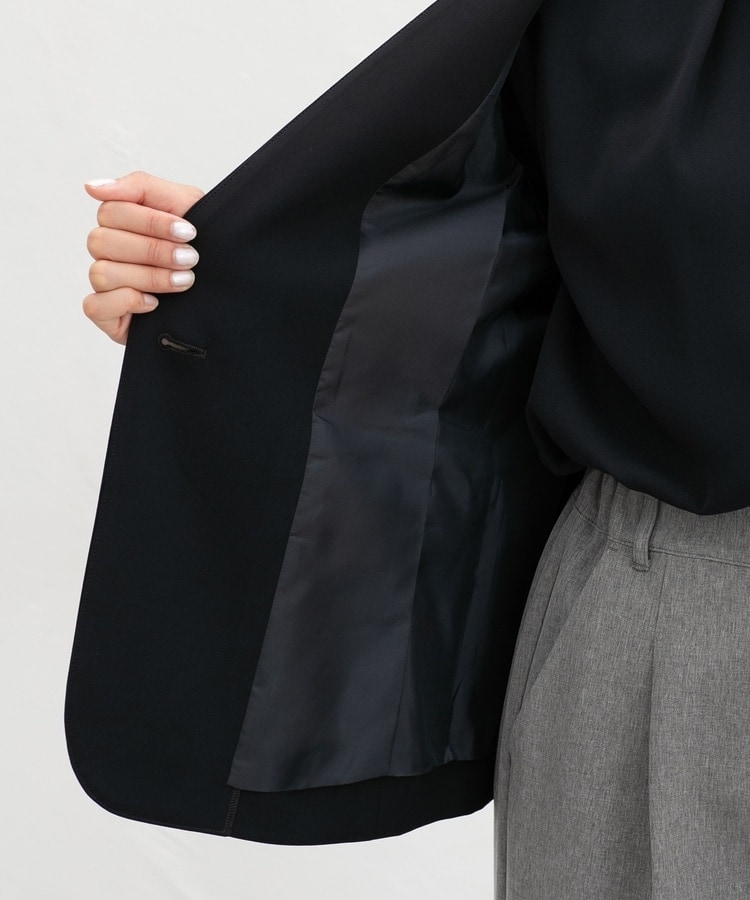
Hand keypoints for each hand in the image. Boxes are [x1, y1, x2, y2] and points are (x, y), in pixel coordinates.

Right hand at [83, 171, 204, 343]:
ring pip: (101, 273)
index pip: (112, 211)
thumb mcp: (185, 205)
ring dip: (148, 277)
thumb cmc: (203, 245)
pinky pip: (94, 306)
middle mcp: (108, 252)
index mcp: (120, 222)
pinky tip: (154, 303)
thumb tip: (92, 187)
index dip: (150, 222)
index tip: (189, 232)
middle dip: (153, 250)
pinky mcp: (107, 315)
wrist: (230, 289)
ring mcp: (105, 284)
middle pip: (102, 241)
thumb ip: (141, 187)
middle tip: (190, 259)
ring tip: (184, 281)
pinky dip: (125, 302)